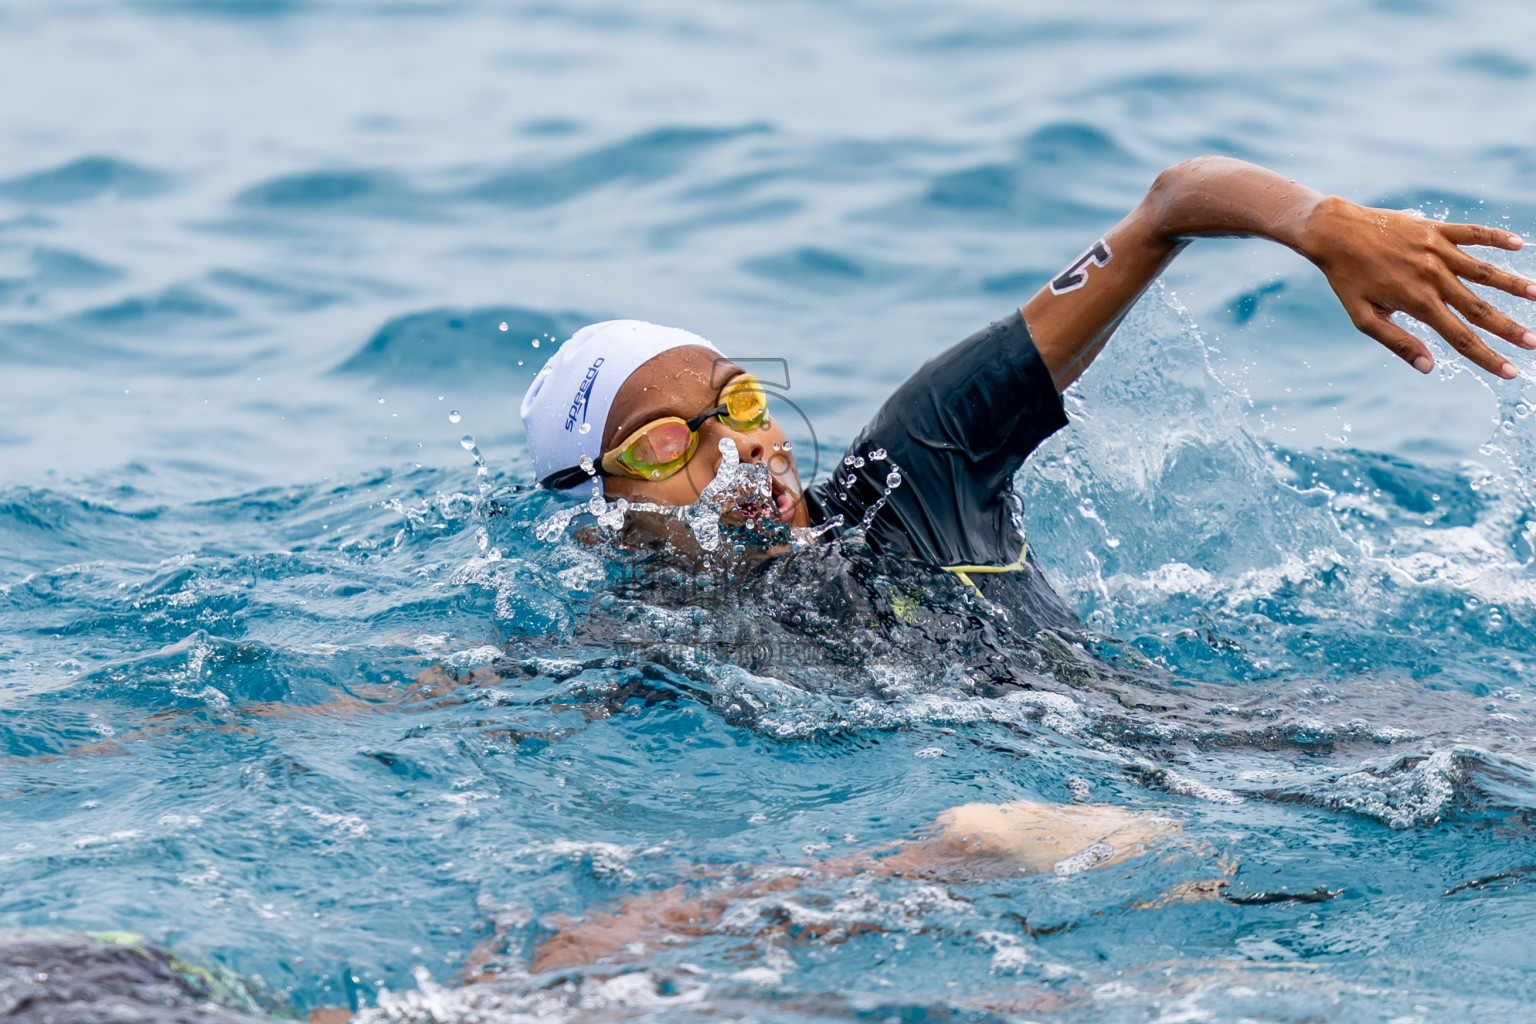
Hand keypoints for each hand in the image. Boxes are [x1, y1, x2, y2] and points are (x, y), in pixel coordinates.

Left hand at [1300, 196, 1535, 378]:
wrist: (1335, 233)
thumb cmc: (1347, 279)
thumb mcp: (1363, 317)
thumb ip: (1397, 342)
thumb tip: (1428, 367)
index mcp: (1417, 302)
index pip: (1460, 337)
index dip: (1487, 357)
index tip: (1510, 372)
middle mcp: (1432, 277)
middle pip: (1479, 308)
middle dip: (1509, 328)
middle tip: (1534, 343)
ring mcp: (1437, 251)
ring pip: (1484, 270)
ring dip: (1513, 284)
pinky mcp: (1436, 229)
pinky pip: (1473, 233)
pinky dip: (1497, 238)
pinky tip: (1518, 245)